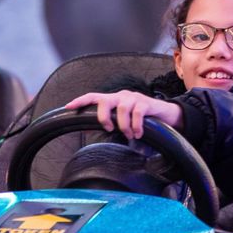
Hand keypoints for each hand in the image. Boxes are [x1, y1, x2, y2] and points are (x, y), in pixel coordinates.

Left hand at [65, 90, 183, 140]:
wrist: (165, 114)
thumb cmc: (141, 118)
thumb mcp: (123, 119)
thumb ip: (110, 121)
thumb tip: (90, 128)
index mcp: (113, 99)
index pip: (93, 97)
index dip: (80, 101)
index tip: (68, 107)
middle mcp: (121, 96)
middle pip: (104, 100)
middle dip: (103, 116)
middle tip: (109, 128)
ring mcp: (133, 97)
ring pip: (122, 109)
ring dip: (124, 125)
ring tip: (129, 135)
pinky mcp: (145, 102)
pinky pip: (137, 113)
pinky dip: (136, 126)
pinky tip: (138, 134)